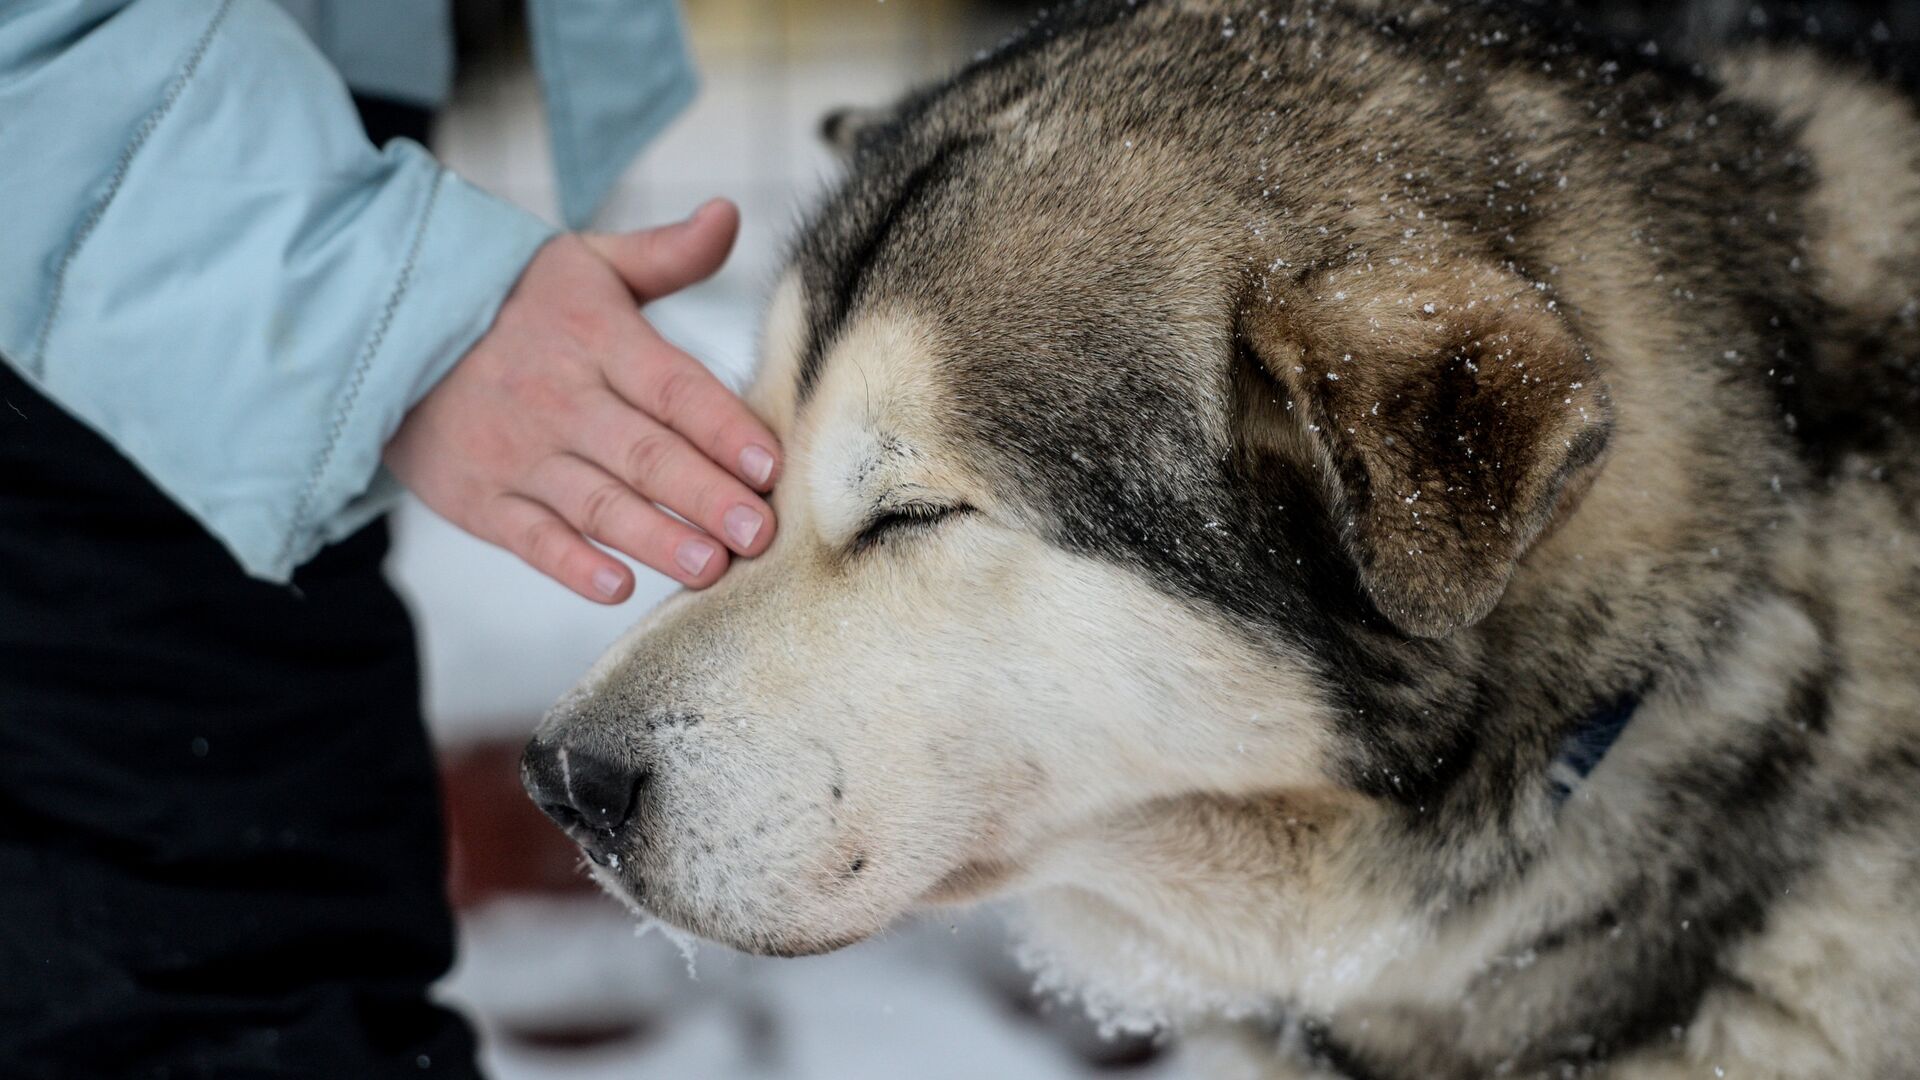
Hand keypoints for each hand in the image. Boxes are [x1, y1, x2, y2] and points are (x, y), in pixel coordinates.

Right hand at [384, 199, 779, 602]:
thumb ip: (666, 253)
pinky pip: (531, 539)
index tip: (769, 464)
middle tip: (761, 532)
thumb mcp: (586, 263)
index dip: (722, 426)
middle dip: (706, 495)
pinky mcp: (479, 499)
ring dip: (656, 537)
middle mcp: (559, 397)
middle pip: (645, 452)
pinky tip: (618, 586)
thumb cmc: (515, 302)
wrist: (385, 328)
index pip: (672, 386)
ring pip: (598, 503)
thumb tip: (730, 212)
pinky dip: (571, 565)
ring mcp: (517, 453)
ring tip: (711, 567)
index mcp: (595, 337)